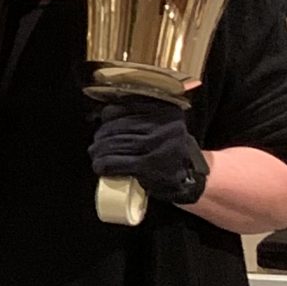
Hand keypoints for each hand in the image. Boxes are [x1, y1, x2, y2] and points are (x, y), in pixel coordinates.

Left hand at [88, 95, 208, 205]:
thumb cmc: (169, 149)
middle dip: (100, 138)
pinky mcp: (148, 165)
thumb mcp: (163, 125)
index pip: (121, 108)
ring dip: (99, 152)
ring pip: (114, 144)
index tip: (105, 126)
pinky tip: (101, 168)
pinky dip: (103, 165)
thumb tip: (106, 116)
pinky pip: (115, 162)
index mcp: (164, 109)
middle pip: (116, 127)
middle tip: (96, 147)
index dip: (107, 119)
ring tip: (96, 156)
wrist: (190, 177)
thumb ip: (142, 115)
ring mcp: (156, 144)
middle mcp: (162, 124)